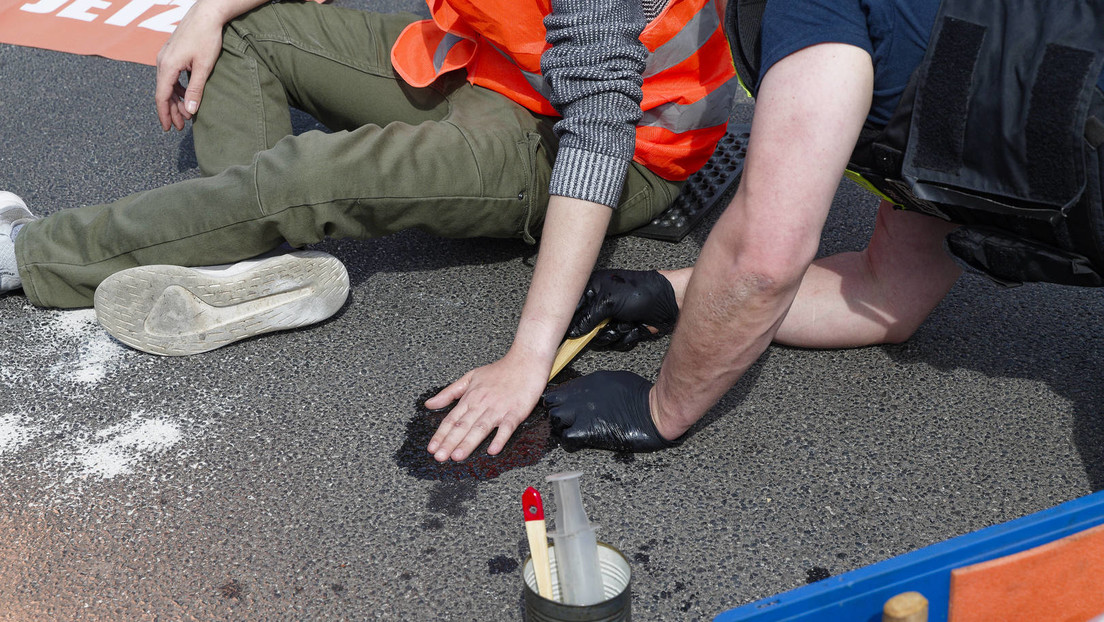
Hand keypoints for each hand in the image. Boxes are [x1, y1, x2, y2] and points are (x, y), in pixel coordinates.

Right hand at [154, 2, 225, 130]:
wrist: (206, 14)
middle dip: (171, 111)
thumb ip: (196, 89)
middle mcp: (162, 61)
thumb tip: (190, 111)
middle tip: (180, 127)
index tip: (168, 128)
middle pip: (163, 92)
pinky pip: (170, 76)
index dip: (164, 114)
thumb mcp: (204, 67)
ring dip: (175, 100)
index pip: (162, 96)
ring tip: (185, 115)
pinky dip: (177, 88)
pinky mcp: (171, 53)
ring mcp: (165, 56)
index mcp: (167, 66)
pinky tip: (186, 95)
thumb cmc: (206, 38)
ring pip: (166, 85)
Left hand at [425, 352, 549, 461]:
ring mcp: (498, 409)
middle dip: (450, 443)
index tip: (432, 448)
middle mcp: (482, 404)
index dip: (440, 435)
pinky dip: (499, 439)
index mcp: (470, 397)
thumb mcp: (470, 377)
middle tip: (440, 457)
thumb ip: (449, 392)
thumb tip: (429, 404)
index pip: (451, 419)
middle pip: (463, 426)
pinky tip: (493, 450)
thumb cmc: (499, 371)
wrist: (525, 362)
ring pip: (480, 428)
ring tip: (458, 456)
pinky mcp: (515, 412)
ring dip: (468, 443)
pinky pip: (506, 428)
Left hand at [543, 370, 677, 451]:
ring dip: (562, 427)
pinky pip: (565, 438)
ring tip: (573, 432)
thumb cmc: (642, 395)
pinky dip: (570, 442)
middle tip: (567, 422)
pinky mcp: (586, 430)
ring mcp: (581, 412)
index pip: (559, 391)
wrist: (652, 412)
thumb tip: (591, 390)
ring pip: (555, 420)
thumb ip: (597, 384)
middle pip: (552, 404)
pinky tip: (580, 442)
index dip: (559, 401)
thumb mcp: (615, 379)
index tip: (563, 408)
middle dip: (557, 413)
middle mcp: (580, 395)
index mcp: (587, 382)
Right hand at [568, 269, 678, 350]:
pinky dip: (626, 337)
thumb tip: (573, 330)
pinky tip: (634, 327)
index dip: (571, 321)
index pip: (574, 307)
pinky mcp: (624, 328)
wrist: (669, 301)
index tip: (568, 332)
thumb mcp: (609, 302)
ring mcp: (613, 317)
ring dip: (614, 333)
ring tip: (625, 322)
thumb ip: (588, 317)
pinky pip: (616, 341)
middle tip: (608, 324)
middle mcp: (601, 303)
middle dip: (598, 329)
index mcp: (594, 289)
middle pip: (586, 326)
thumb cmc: (641, 292)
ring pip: (601, 337)